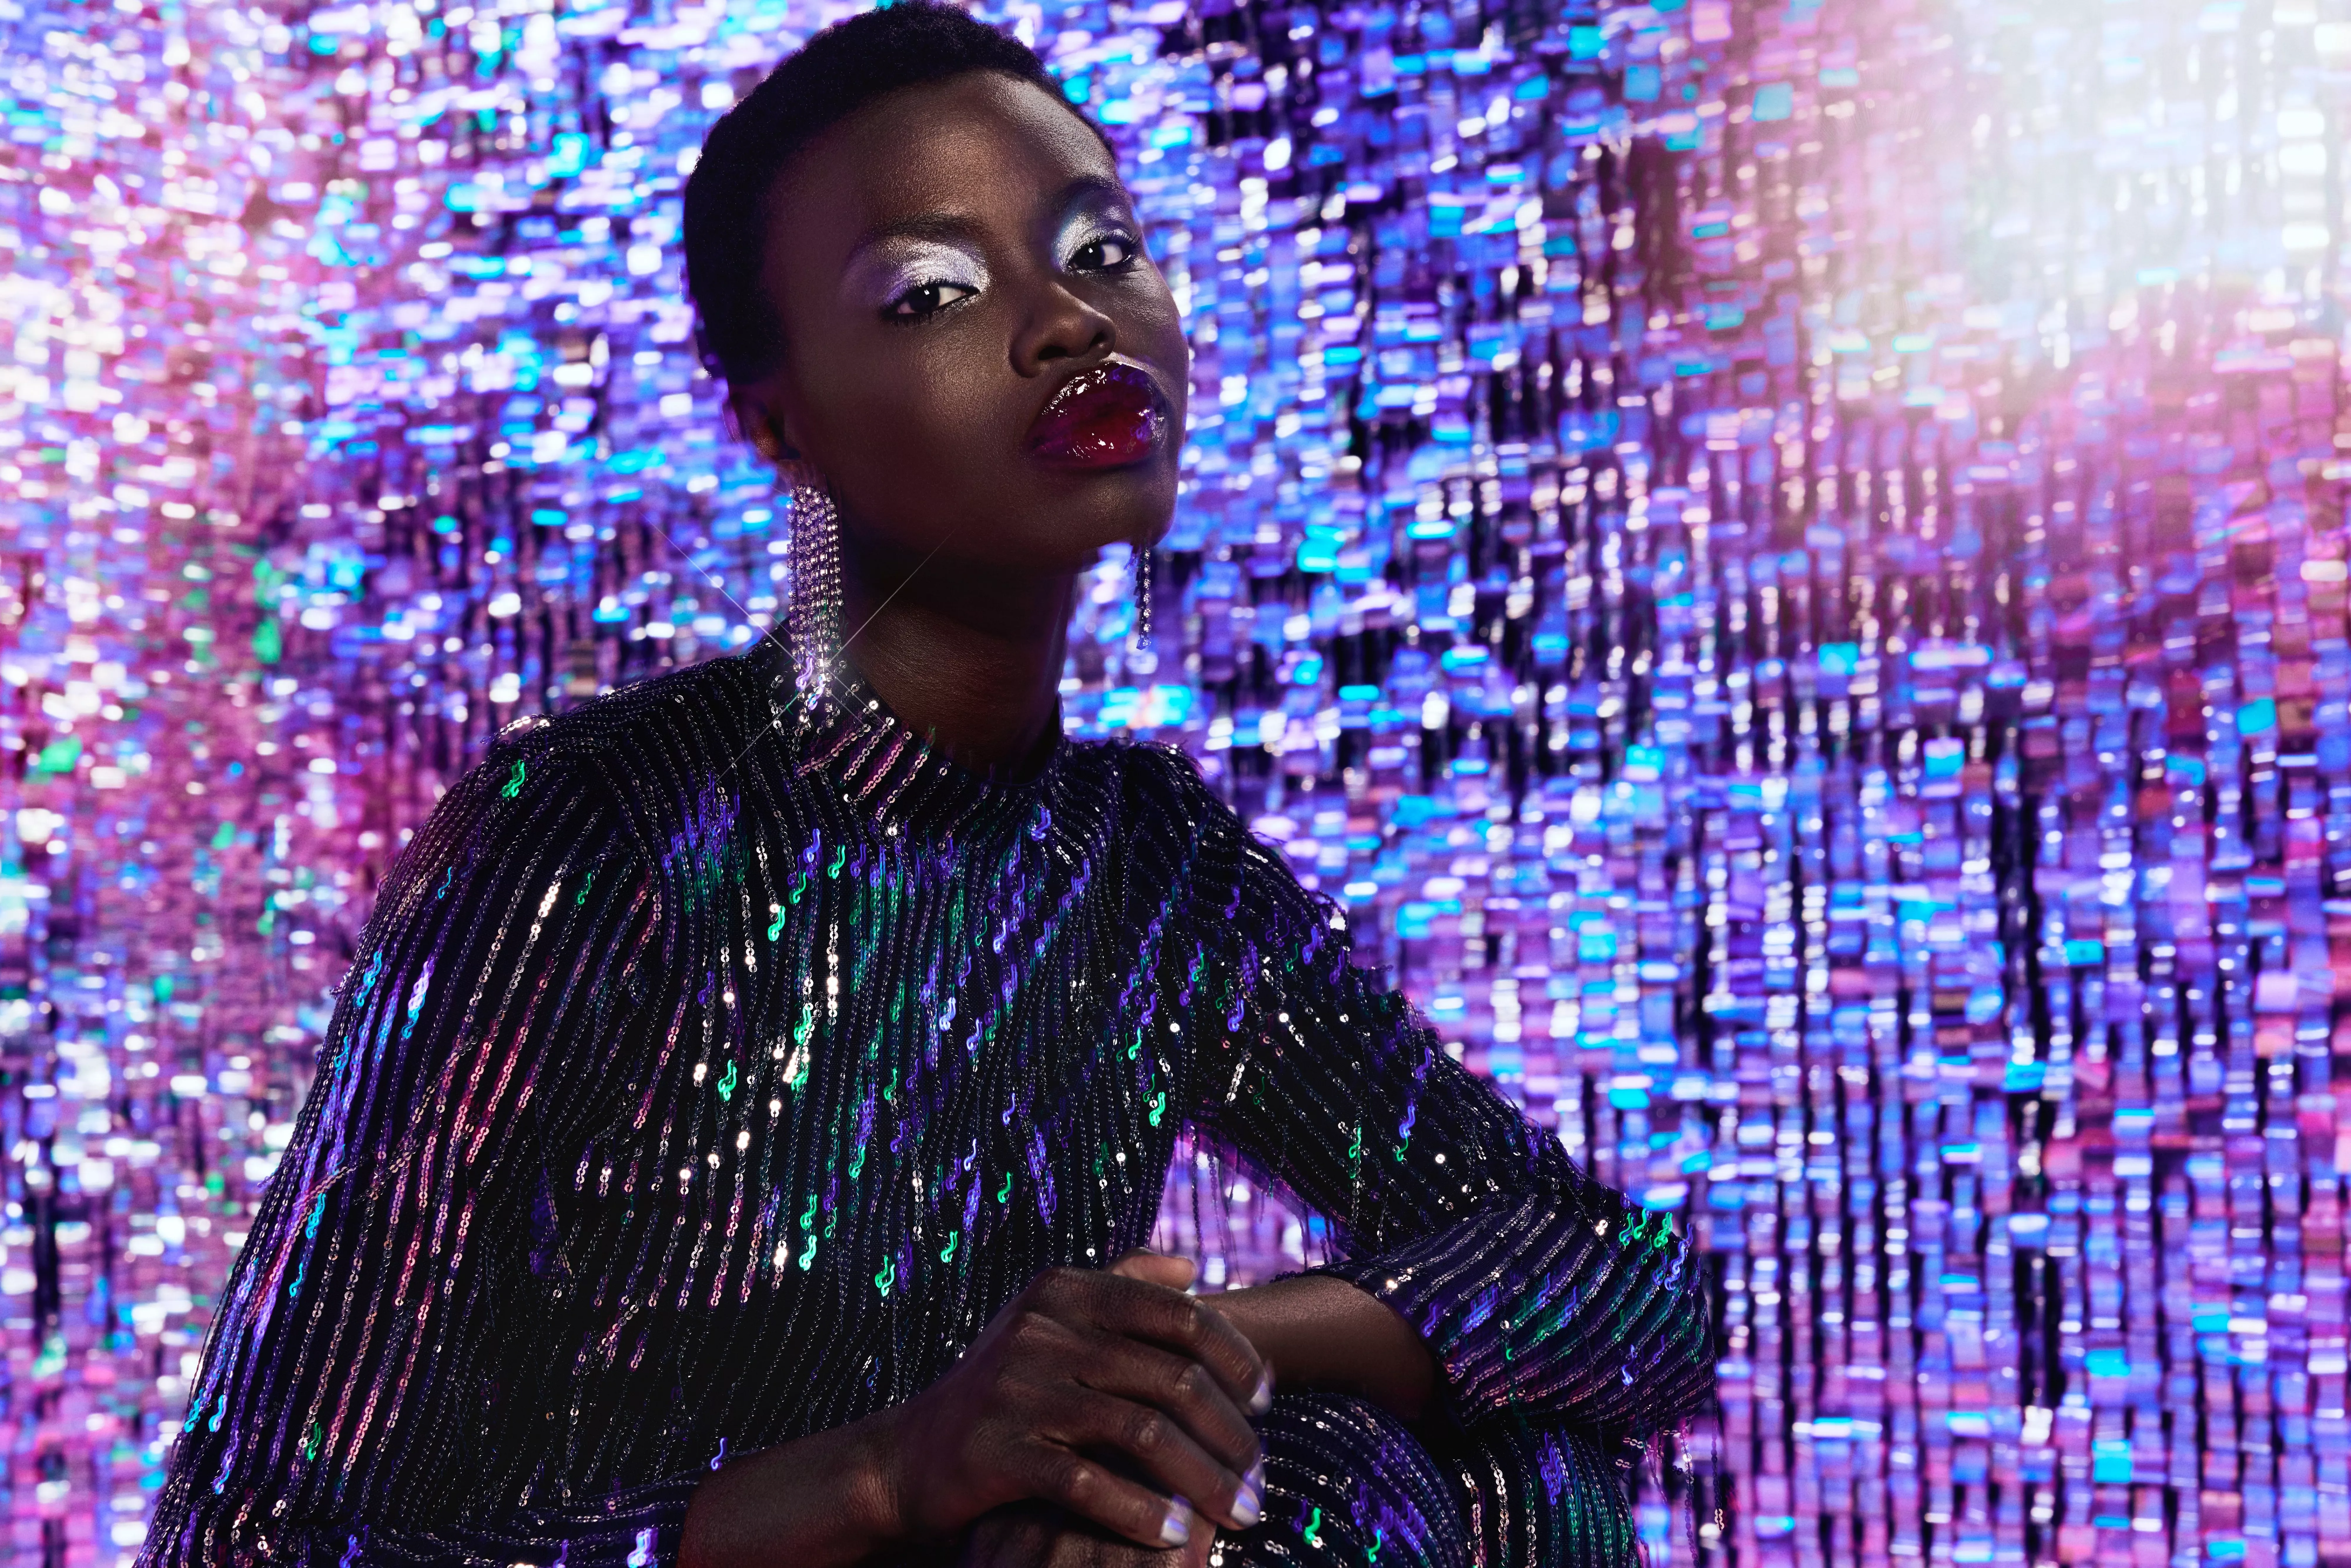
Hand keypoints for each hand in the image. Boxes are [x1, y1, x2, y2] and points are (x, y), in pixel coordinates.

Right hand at [880, 1247, 1271, 1556]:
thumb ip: (1120, 1284)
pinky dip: (1141, 1512)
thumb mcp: (1052, 1321)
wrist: (910, 1457)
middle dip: (1231, 1434)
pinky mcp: (997, 1450)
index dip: (1236, 1359)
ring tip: (1236, 1514)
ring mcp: (1017, 1389)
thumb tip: (1189, 1266)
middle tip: (1259, 1477)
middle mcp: (1042, 1329)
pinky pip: (1088, 1484)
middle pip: (1172, 1378)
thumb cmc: (1003, 1389)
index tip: (1266, 1402)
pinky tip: (1175, 1534)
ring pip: (1142, 1432)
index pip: (1180, 1315)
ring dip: (1202, 1479)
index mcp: (1066, 1291)